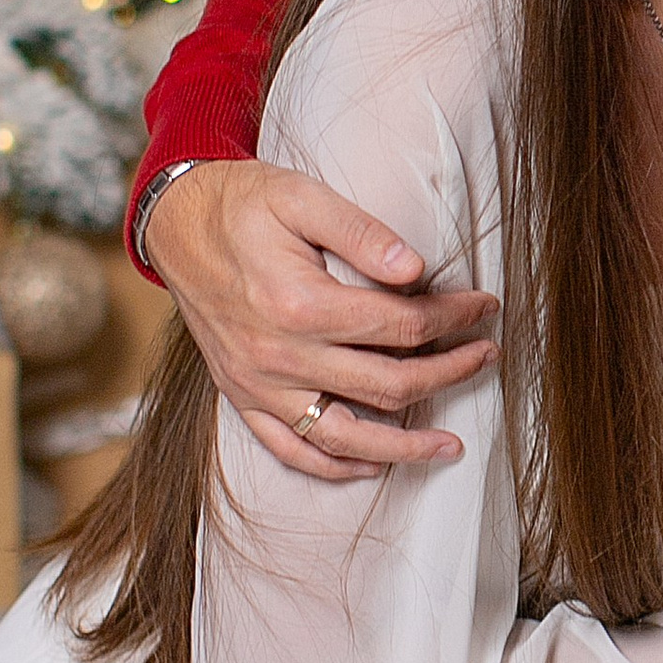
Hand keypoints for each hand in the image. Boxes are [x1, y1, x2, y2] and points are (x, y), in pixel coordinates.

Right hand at [143, 160, 498, 484]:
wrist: (176, 224)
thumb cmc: (243, 204)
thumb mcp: (301, 196)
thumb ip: (361, 232)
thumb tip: (416, 268)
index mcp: (299, 303)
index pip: (400, 325)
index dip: (452, 318)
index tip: (483, 306)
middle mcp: (278, 355)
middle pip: (387, 384)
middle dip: (448, 373)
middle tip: (486, 356)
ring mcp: (258, 384)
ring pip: (346, 436)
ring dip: (405, 447)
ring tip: (450, 446)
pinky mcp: (241, 396)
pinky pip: (292, 450)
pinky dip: (336, 466)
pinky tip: (374, 464)